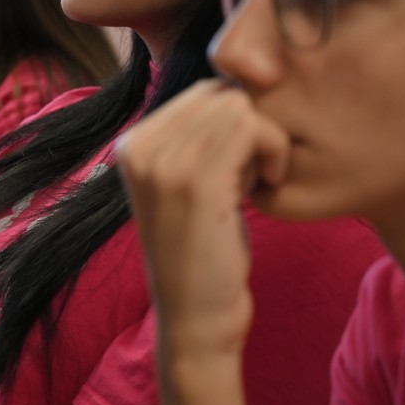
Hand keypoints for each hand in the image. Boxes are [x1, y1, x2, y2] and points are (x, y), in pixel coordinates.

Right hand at [114, 79, 289, 404]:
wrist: (196, 319)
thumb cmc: (201, 251)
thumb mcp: (182, 184)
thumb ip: (192, 138)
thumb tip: (233, 85)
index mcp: (131, 144)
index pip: (201, 91)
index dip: (233, 122)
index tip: (235, 168)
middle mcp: (139, 146)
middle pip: (220, 92)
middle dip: (249, 127)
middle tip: (248, 176)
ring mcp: (165, 162)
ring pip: (239, 105)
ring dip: (265, 142)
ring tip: (252, 184)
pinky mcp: (198, 181)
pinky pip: (253, 128)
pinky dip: (273, 153)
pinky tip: (264, 189)